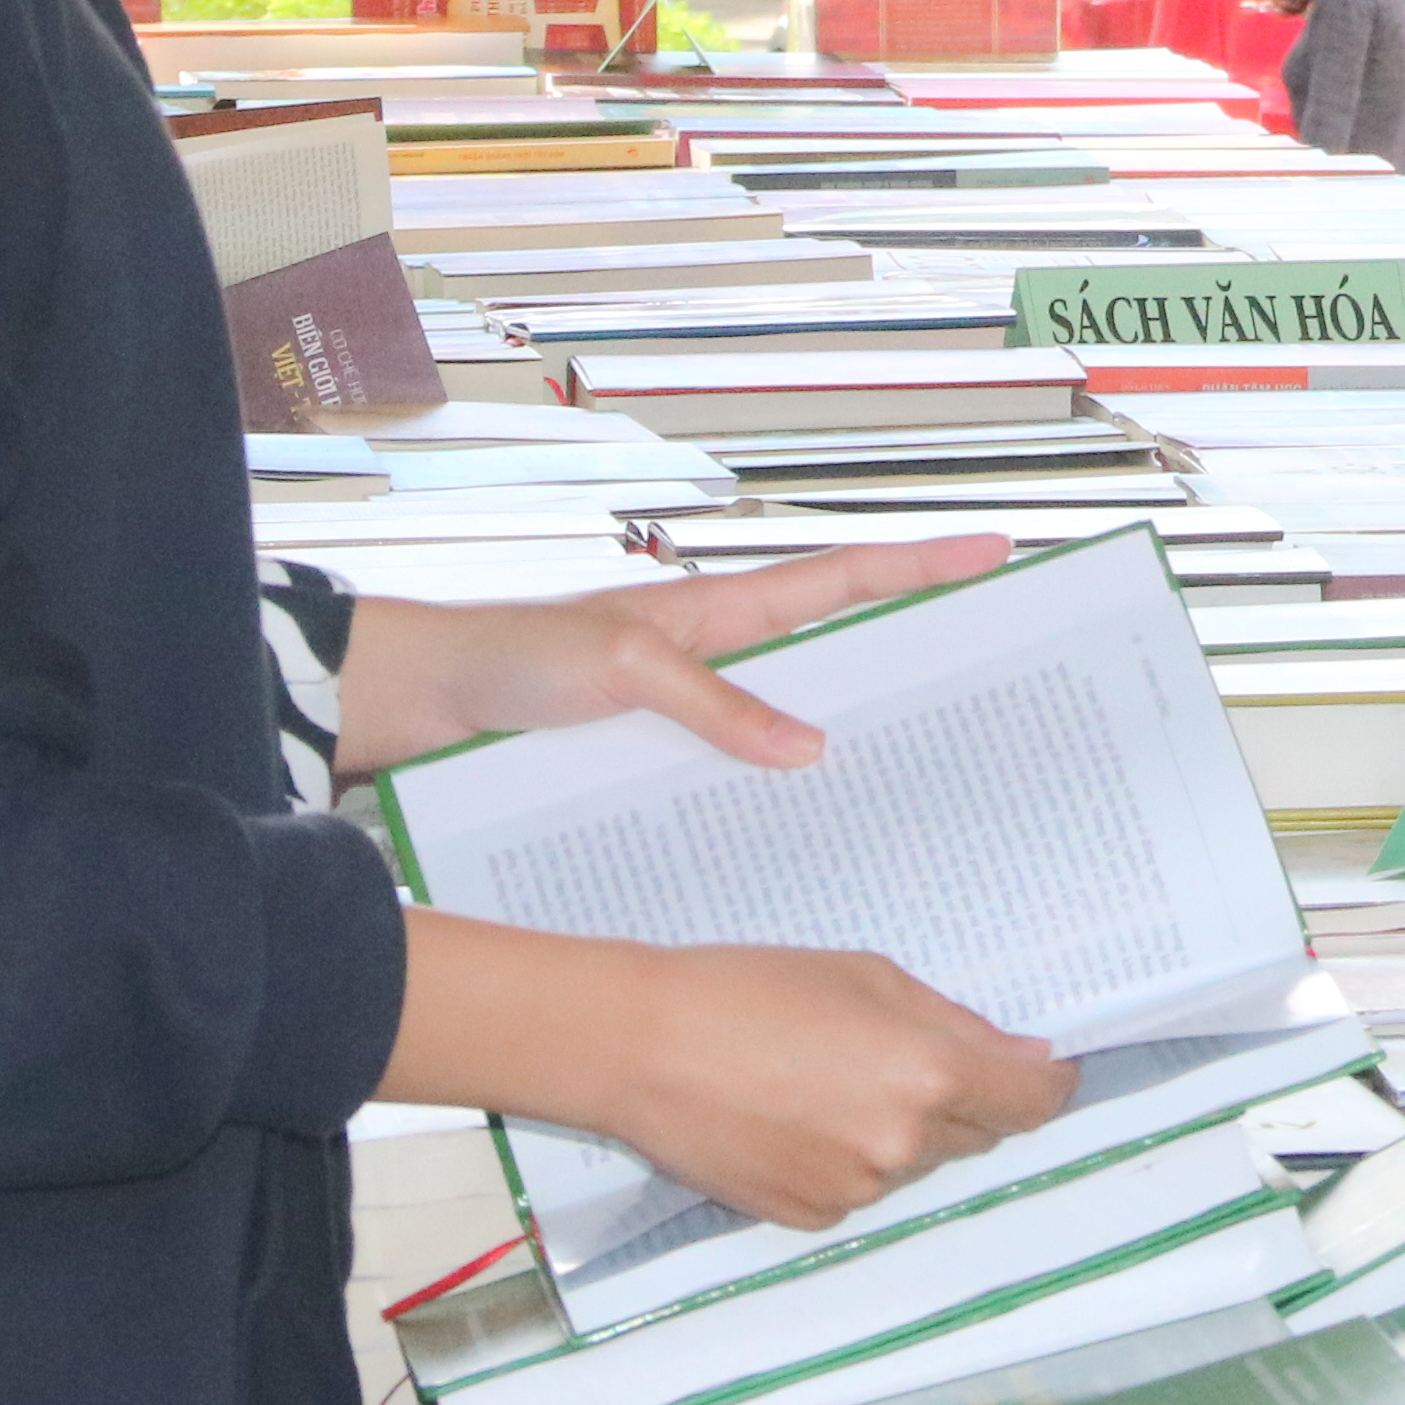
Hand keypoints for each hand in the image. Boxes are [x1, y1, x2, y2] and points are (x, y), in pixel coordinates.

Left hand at [332, 535, 1017, 779]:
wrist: (412, 707)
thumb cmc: (505, 660)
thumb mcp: (619, 670)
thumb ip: (715, 704)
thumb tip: (811, 747)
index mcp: (713, 615)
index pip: (836, 581)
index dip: (915, 565)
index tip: (992, 551)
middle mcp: (710, 664)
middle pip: (832, 659)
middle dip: (908, 663)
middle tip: (987, 689)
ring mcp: (683, 719)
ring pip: (787, 735)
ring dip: (846, 756)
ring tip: (920, 789)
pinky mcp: (648, 768)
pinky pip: (729, 789)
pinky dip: (771, 813)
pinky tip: (803, 853)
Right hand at [590, 943, 1078, 1230]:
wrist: (642, 1047)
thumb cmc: (751, 991)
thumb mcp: (870, 979)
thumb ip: (958, 1026)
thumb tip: (1025, 1058)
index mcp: (931, 1077)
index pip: (1032, 1104)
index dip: (1046, 1087)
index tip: (1041, 1073)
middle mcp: (903, 1147)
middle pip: (975, 1134)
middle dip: (960, 1099)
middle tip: (901, 1055)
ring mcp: (856, 1190)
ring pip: (914, 1163)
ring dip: (899, 1130)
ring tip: (824, 1078)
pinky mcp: (808, 1217)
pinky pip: (859, 1189)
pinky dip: (847, 1159)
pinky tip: (794, 1116)